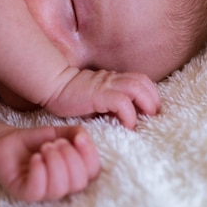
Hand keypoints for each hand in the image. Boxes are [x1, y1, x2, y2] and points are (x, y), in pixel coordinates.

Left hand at [0, 126, 99, 201]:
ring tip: (44, 148)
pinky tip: (35, 157)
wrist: (5, 142)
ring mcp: (42, 192)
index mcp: (73, 173)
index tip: (79, 138)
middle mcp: (61, 186)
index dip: (89, 155)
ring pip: (59, 188)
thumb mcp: (57, 133)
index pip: (93, 172)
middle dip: (70, 158)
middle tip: (54, 143)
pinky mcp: (23, 193)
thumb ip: (74, 133)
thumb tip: (83, 138)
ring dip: (55, 162)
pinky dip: (39, 171)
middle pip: (79, 182)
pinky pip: (37, 190)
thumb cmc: (33, 142)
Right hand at [44, 69, 160, 128]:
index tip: (149, 112)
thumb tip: (121, 119)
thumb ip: (107, 105)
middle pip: (143, 82)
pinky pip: (122, 103)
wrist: (53, 87)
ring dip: (146, 104)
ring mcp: (106, 86)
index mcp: (112, 80)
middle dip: (153, 99)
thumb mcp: (93, 101)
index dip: (150, 94)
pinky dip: (129, 115)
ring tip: (144, 119)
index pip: (140, 81)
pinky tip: (127, 126)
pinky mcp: (99, 95)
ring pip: (138, 88)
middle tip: (152, 116)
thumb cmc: (69, 97)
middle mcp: (112, 80)